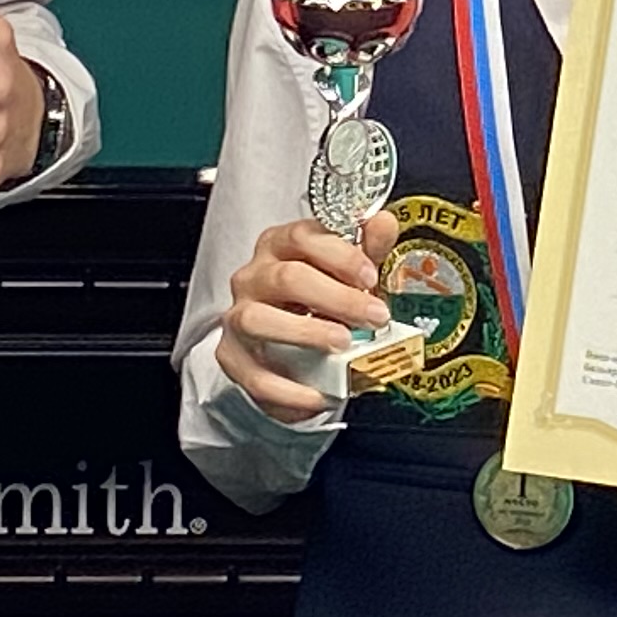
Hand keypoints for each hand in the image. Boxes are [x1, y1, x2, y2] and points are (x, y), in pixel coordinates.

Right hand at [211, 209, 402, 426]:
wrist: (292, 348)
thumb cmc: (321, 301)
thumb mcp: (349, 273)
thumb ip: (367, 249)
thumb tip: (384, 222)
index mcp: (280, 246)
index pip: (302, 236)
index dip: (339, 255)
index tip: (370, 276)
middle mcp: (254, 277)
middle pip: (287, 278)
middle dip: (336, 297)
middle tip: (373, 315)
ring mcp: (238, 317)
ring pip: (260, 320)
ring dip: (306, 332)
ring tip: (344, 343)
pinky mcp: (232, 357)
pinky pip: (255, 375)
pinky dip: (289, 389)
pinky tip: (319, 394)